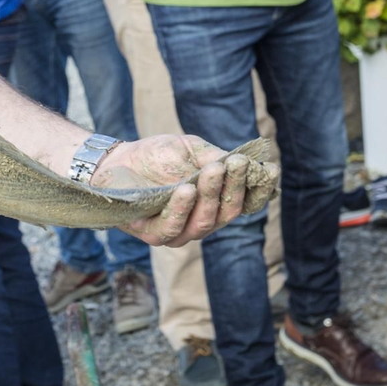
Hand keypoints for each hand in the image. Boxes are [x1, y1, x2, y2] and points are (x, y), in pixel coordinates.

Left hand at [94, 134, 280, 246]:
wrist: (115, 161)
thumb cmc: (156, 157)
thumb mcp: (190, 150)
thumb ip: (215, 157)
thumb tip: (245, 161)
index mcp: (216, 202)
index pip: (246, 202)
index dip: (260, 190)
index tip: (271, 170)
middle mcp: (202, 221)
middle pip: (228, 213)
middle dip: (234, 188)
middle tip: (237, 163)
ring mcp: (179, 231)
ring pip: (204, 222)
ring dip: (211, 195)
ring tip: (213, 170)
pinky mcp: (154, 235)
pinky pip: (172, 227)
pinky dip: (182, 208)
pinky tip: (186, 189)